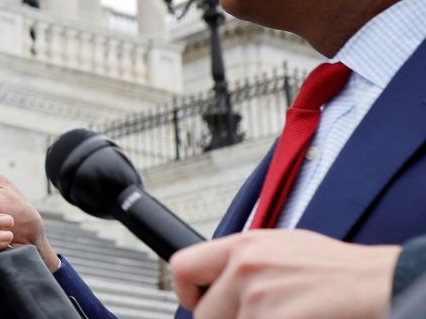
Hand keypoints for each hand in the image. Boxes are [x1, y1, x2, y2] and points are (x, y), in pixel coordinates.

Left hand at [170, 230, 400, 318]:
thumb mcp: (281, 247)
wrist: (375, 282)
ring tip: (285, 315)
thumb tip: (217, 280)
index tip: (199, 304)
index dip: (187, 293)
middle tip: (253, 317)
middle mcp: (245, 267)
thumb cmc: (336, 269)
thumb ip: (244, 261)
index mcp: (243, 245)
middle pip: (204, 314)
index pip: (182, 266)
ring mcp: (259, 296)